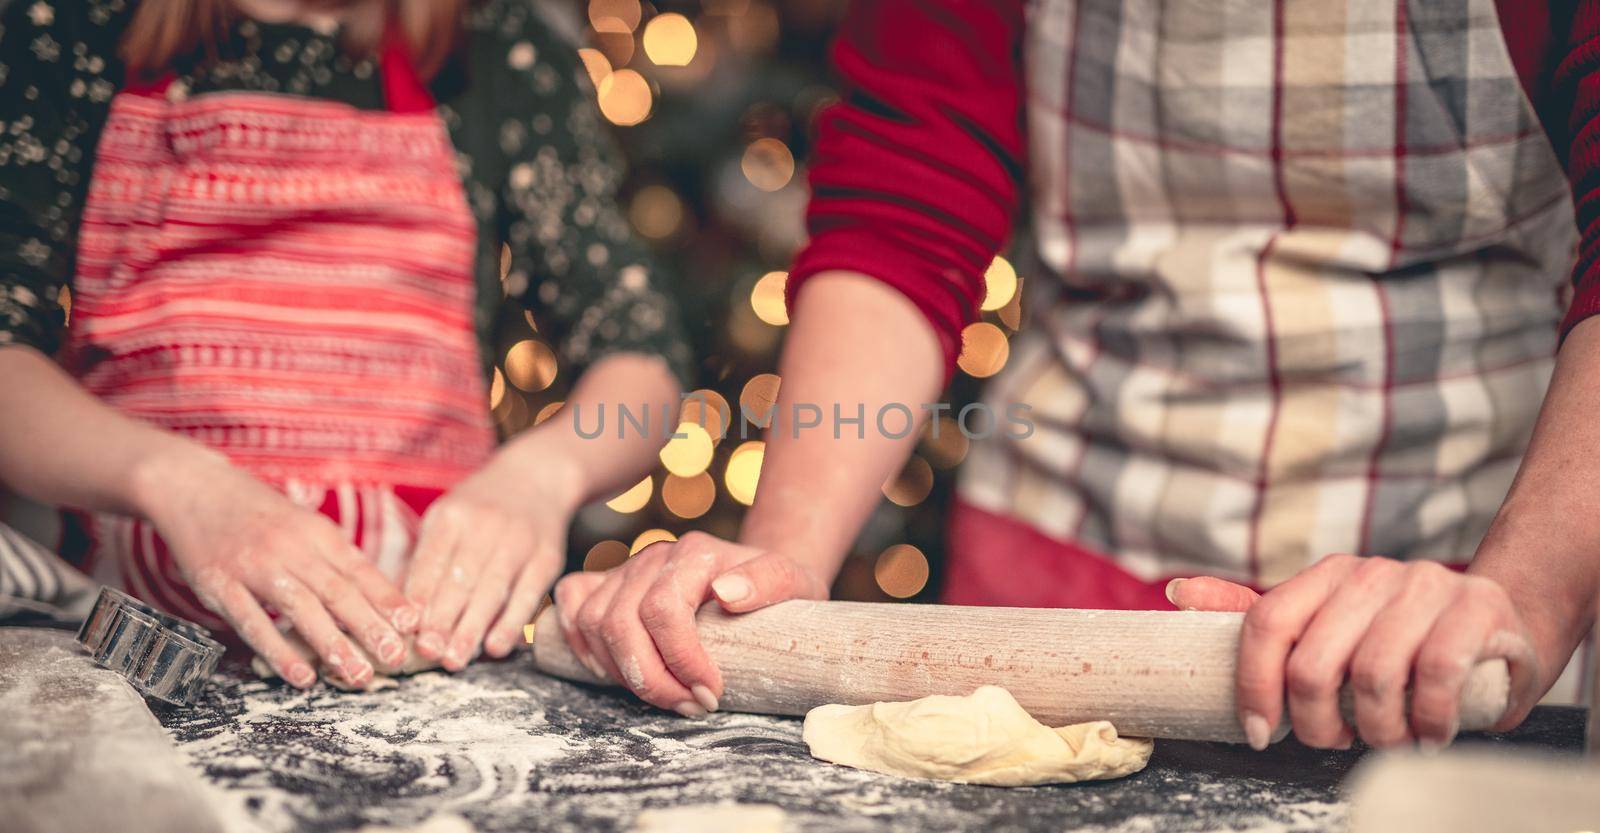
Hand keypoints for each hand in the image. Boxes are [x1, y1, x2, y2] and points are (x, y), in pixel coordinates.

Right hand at [147, 451, 415, 689]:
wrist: (196, 488)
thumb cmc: (260, 515)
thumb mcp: (306, 527)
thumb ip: (338, 561)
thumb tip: (380, 598)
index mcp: (318, 535)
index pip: (361, 571)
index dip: (388, 599)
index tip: (415, 625)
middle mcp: (292, 548)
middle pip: (339, 592)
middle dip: (371, 627)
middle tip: (397, 659)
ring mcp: (255, 566)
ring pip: (302, 608)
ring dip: (333, 644)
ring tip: (359, 674)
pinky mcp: (220, 584)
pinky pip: (252, 622)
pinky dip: (278, 650)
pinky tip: (301, 675)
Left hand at [403, 444, 576, 670]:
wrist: (537, 478)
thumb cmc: (480, 508)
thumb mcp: (448, 517)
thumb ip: (426, 558)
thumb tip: (400, 610)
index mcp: (452, 515)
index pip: (431, 561)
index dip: (418, 599)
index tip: (405, 631)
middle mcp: (485, 525)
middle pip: (460, 580)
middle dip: (441, 620)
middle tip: (426, 653)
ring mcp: (519, 540)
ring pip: (492, 590)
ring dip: (471, 629)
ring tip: (454, 660)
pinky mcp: (547, 557)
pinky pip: (527, 595)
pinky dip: (510, 623)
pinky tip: (495, 647)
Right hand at [550, 531, 827, 715]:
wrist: (758, 576)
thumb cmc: (775, 589)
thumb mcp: (793, 581)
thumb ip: (769, 580)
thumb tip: (728, 592)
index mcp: (695, 553)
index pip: (662, 609)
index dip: (679, 660)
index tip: (709, 695)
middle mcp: (654, 557)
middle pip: (620, 623)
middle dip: (651, 679)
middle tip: (690, 707)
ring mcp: (627, 569)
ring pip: (594, 622)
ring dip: (622, 672)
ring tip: (664, 696)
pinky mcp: (608, 582)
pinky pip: (572, 604)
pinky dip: (581, 642)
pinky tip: (614, 670)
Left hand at [1169, 555, 1543, 751]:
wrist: (1501, 627)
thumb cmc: (1401, 638)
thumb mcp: (1328, 626)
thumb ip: (1257, 616)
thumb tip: (1177, 592)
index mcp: (1326, 575)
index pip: (1266, 624)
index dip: (1253, 686)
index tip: (1259, 734)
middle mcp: (1371, 573)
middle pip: (1313, 662)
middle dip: (1315, 723)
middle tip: (1334, 742)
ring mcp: (1426, 586)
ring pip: (1372, 675)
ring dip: (1376, 730)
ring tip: (1387, 739)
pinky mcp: (1476, 610)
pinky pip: (1434, 675)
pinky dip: (1426, 721)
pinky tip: (1428, 735)